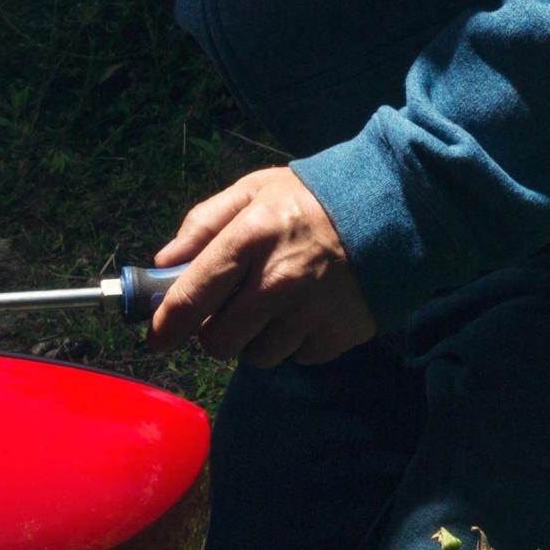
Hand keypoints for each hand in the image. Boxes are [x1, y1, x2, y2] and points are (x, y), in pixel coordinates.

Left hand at [147, 167, 375, 366]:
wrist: (392, 207)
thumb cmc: (312, 199)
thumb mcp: (253, 191)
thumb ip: (203, 223)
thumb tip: (164, 262)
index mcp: (250, 238)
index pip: (191, 297)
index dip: (166, 326)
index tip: (157, 338)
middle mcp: (279, 280)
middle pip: (220, 342)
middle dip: (216, 332)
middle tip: (231, 310)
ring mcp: (311, 312)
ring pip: (258, 356)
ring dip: (257, 339)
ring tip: (276, 305)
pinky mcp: (339, 334)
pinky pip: (298, 358)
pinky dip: (296, 342)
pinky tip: (308, 311)